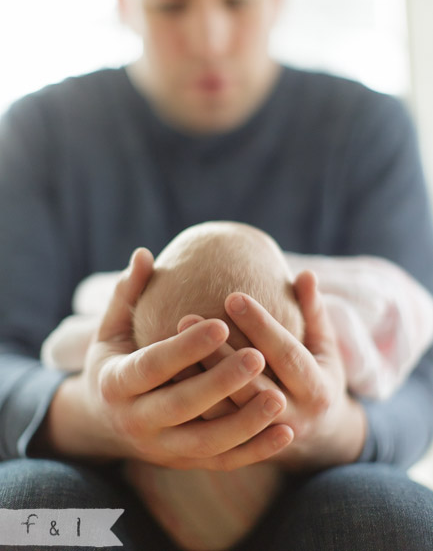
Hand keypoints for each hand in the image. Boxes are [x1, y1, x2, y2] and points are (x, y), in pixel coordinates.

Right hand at [41, 249, 291, 469]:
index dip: (186, 348)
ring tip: (279, 398)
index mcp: (115, 383)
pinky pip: (222, 461)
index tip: (221, 324)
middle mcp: (135, 422)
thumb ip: (127, 295)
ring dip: (244, 424)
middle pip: (182, 406)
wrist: (105, 422)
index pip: (152, 366)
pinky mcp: (183, 463)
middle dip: (221, 383)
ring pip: (206, 442)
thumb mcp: (111, 330)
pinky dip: (253, 451)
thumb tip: (143, 254)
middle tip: (258, 356)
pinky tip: (284, 434)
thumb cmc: (114, 362)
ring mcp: (160, 448)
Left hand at [185, 271, 366, 470]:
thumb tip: (307, 274)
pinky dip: (192, 405)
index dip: (259, 325)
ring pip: (227, 412)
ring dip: (198, 380)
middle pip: (250, 385)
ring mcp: (265, 438)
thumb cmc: (319, 376)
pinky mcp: (244, 450)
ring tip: (169, 345)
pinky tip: (167, 377)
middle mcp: (294, 418)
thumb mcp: (325, 347)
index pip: (284, 353)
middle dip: (218, 353)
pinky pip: (213, 430)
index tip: (231, 296)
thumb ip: (314, 313)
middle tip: (186, 317)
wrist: (321, 441)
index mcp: (317, 390)